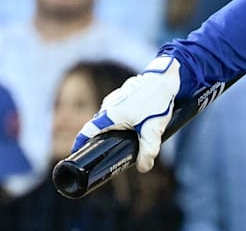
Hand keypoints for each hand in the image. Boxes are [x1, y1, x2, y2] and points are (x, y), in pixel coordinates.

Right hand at [73, 56, 181, 171]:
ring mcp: (115, 99)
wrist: (166, 78)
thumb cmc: (157, 101)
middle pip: (98, 128)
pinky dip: (120, 121)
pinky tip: (134, 126)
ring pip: (108, 119)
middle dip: (101, 141)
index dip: (80, 145)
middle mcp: (108, 105)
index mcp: (109, 114)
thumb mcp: (154, 130)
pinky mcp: (123, 95)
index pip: (86, 132)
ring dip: (113, 130)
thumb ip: (148, 150)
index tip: (79, 155)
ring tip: (124, 140)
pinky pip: (116, 111)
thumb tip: (143, 168)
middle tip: (107, 154)